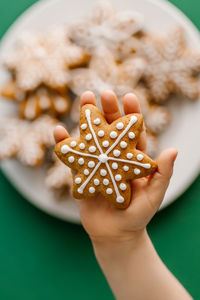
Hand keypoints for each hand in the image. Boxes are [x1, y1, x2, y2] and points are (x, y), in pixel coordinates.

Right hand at [54, 91, 176, 243]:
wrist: (115, 234)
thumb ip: (163, 174)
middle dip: (108, 110)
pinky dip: (65, 144)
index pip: (133, 132)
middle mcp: (114, 156)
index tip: (130, 96)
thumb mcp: (154, 196)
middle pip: (111, 129)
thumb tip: (174, 150)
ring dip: (87, 119)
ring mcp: (97, 162)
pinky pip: (73, 156)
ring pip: (92, 137)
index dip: (131, 114)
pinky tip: (59, 132)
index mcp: (132, 158)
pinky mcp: (82, 172)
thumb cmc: (138, 215)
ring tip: (84, 100)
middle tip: (103, 93)